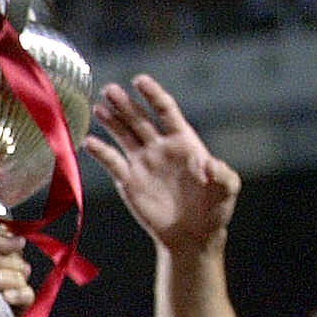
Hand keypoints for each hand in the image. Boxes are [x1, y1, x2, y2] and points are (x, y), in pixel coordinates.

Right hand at [86, 74, 239, 253]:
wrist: (193, 236)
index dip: (152, 94)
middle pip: (139, 119)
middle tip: (109, 90)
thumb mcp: (228, 188)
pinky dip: (100, 152)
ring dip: (111, 121)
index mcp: (184, 142)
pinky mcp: (129, 181)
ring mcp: (142, 163)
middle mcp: (160, 148)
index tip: (139, 81)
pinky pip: (112, 162)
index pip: (165, 110)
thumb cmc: (214, 209)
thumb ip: (222, 173)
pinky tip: (89, 142)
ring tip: (98, 107)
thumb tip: (208, 164)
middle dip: (124, 104)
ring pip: (123, 135)